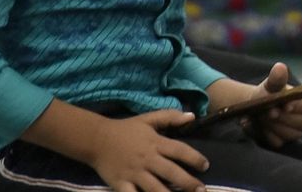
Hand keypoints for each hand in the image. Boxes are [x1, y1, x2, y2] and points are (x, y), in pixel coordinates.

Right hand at [83, 110, 209, 191]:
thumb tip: (192, 116)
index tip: (205, 166)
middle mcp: (147, 159)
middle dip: (188, 182)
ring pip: (154, 188)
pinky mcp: (120, 184)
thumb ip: (170, 117)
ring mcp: (134, 173)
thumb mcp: (149, 119)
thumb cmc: (126, 129)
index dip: (195, 158)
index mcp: (156, 143)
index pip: (180, 151)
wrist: (96, 139)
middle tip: (202, 190)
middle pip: (171, 172)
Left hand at [234, 63, 301, 146]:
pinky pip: (276, 142)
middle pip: (300, 123)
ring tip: (259, 117)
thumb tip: (280, 67)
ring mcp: (294, 132)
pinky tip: (256, 126)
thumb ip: (276, 78)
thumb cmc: (268, 93)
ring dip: (271, 126)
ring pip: (288, 134)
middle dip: (281, 118)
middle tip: (265, 112)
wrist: (254, 106)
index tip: (284, 106)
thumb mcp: (271, 84)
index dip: (297, 107)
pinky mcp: (282, 142)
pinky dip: (264, 135)